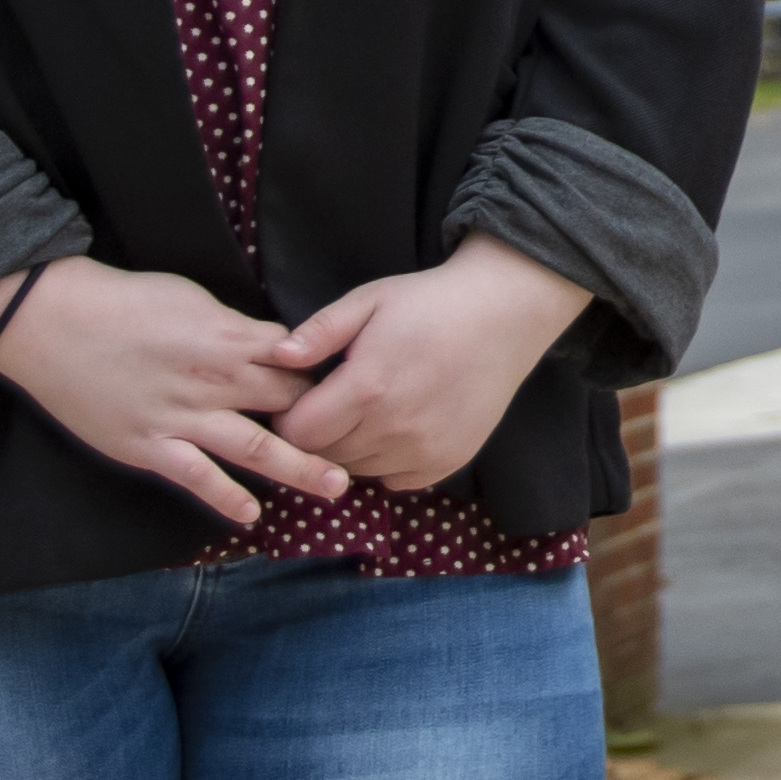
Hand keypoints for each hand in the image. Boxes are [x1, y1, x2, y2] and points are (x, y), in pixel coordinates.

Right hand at [0, 255, 344, 528]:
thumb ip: (235, 327)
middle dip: (331, 425)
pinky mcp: (149, 446)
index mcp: (229, 338)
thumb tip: (272, 343)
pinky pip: (197, 478)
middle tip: (371, 444)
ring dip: (300, 469)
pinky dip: (227, 499)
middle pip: (289, 405)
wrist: (54, 321)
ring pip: (256, 449)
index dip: (332, 375)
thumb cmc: (124, 302)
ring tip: (339, 487)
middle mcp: (215, 380)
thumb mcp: (192, 299)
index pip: (298, 361)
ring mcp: (182, 417)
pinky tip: (253, 517)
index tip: (365, 388)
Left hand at [270, 236, 596, 494]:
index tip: (301, 399)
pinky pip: (395, 479)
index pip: (299, 434)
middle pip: (325, 457)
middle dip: (318, 435)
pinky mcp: (447, 462)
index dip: (290, 418)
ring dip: (351, 449)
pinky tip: (396, 427)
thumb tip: (276, 357)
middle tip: (332, 403)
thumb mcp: (369, 300)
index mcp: (367, 388)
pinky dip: (386, 462)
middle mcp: (393, 429)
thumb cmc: (431, 302)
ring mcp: (423, 450)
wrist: (505, 315)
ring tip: (366, 412)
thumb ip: (319, 331)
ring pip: (358, 471)